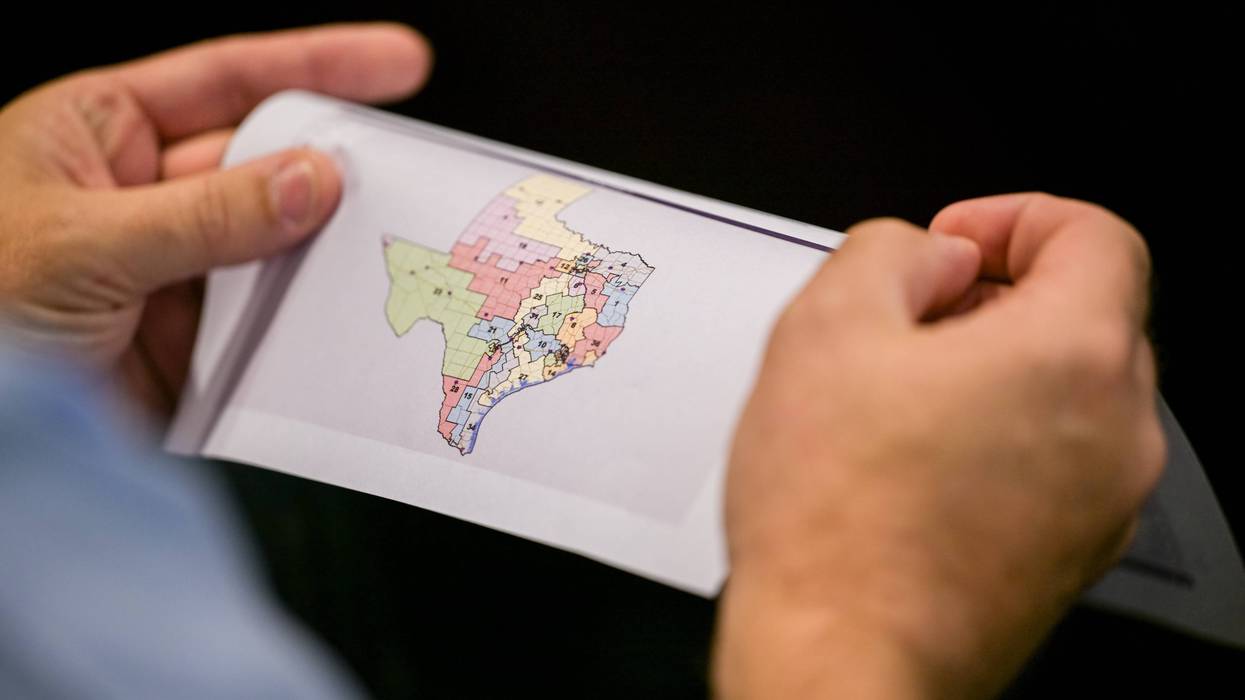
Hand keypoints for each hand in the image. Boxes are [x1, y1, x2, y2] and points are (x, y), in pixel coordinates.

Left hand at [0, 23, 430, 417]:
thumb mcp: (86, 244)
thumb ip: (209, 214)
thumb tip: (315, 180)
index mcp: (101, 135)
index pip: (227, 81)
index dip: (319, 66)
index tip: (402, 63)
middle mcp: (144, 196)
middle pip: (266, 165)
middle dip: (337, 171)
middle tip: (412, 178)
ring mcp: (173, 271)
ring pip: (276, 248)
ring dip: (328, 254)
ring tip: (395, 253)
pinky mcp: (191, 341)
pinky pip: (265, 320)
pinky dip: (306, 324)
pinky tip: (346, 321)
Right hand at [714, 194, 1165, 697]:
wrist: (840, 659)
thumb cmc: (835, 522)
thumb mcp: (825, 325)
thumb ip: (889, 250)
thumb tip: (929, 261)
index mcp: (1073, 356)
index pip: (1095, 235)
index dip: (1012, 218)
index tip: (954, 246)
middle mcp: (1115, 432)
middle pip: (1083, 314)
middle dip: (992, 296)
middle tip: (906, 319)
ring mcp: (1100, 502)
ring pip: (1064, 392)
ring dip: (990, 370)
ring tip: (894, 398)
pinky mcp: (1070, 553)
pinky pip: (1052, 461)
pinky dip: (996, 437)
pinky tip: (908, 461)